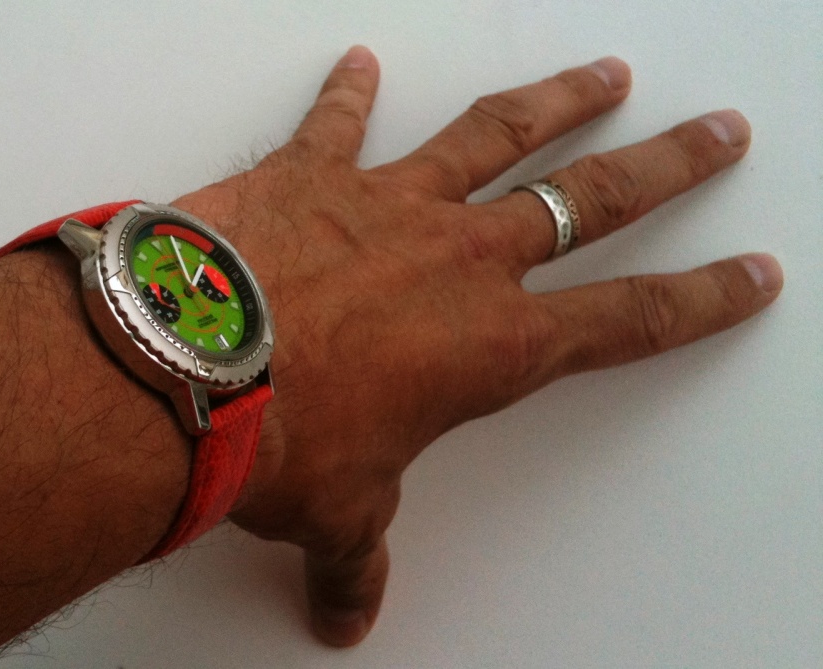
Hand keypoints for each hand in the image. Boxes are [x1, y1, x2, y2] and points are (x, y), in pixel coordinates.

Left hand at [172, 46, 780, 646]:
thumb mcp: (334, 511)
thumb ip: (353, 556)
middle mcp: (458, 258)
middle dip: (665, 166)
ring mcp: (388, 202)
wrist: (184, 365)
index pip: (628, 322)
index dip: (699, 301)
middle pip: (591, 201)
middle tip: (717, 135)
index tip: (748, 273)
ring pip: (497, 135)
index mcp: (491, 345)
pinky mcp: (308, 172)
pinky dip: (350, 92)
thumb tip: (345, 614)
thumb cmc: (276, 437)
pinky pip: (339, 121)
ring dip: (557, 102)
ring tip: (604, 75)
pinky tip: (361, 63)